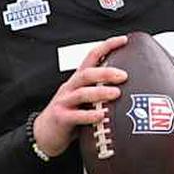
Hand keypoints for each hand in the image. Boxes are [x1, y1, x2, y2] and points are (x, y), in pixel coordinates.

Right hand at [33, 36, 127, 156]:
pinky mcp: (61, 118)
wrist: (44, 134)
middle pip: (87, 74)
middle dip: (106, 72)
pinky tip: (101, 115)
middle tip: (124, 75)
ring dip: (100, 92)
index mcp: (78, 80)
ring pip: (82, 93)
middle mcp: (70, 88)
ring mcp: (64, 102)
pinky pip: (75, 116)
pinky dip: (89, 115)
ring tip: (116, 93)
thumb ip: (100, 92)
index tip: (123, 40)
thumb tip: (129, 87)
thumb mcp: (84, 100)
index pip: (92, 56)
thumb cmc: (70, 115)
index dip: (106, 46)